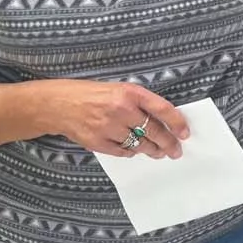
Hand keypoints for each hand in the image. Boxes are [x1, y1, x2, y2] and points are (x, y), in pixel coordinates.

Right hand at [44, 79, 189, 158]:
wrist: (58, 104)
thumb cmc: (92, 94)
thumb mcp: (119, 89)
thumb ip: (139, 102)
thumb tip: (163, 120)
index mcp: (130, 93)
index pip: (162, 109)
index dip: (177, 123)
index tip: (185, 133)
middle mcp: (121, 109)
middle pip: (153, 131)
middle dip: (168, 143)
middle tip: (176, 151)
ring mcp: (108, 127)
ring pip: (140, 144)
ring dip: (152, 150)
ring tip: (158, 152)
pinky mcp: (97, 142)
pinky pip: (122, 151)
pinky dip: (131, 152)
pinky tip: (134, 150)